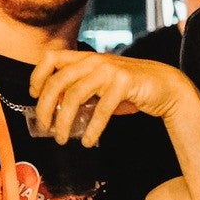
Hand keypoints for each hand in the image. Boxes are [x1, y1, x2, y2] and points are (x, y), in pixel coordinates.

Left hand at [25, 51, 186, 145]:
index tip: (34, 96)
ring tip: (63, 138)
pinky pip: (101, 109)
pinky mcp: (124, 82)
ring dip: (64, 121)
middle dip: (45, 107)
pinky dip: (92, 129)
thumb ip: (80, 93)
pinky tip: (89, 141)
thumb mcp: (100, 87)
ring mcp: (109, 69)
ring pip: (74, 96)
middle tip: (45, 127)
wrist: (165, 86)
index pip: (52, 58)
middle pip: (57, 81)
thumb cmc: (129, 89)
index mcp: (86, 58)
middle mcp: (95, 60)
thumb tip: (54, 112)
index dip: (38, 76)